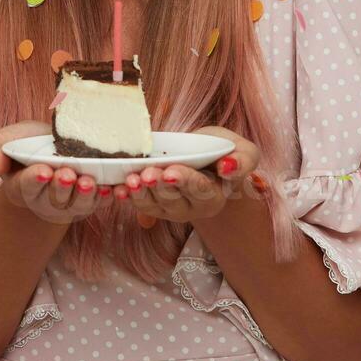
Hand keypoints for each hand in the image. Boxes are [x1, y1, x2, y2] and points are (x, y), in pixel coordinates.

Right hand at [0, 121, 112, 225]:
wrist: (51, 147)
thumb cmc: (25, 144)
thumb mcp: (3, 141)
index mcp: (21, 188)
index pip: (26, 185)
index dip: (34, 179)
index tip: (42, 170)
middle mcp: (44, 201)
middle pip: (53, 198)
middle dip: (61, 187)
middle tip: (68, 174)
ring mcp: (69, 204)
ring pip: (78, 205)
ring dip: (85, 195)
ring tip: (89, 181)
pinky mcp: (90, 202)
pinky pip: (100, 204)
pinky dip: (108, 198)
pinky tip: (114, 189)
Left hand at [117, 125, 262, 226]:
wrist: (204, 156)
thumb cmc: (223, 151)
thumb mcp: (243, 151)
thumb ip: (244, 161)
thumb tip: (228, 168)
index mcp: (215, 196)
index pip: (199, 189)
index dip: (185, 181)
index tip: (170, 172)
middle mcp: (192, 208)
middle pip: (173, 199)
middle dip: (158, 186)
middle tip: (146, 174)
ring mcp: (170, 209)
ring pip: (153, 204)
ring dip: (139, 193)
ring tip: (130, 180)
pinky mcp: (153, 206)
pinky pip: (139, 204)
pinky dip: (127, 196)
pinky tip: (117, 188)